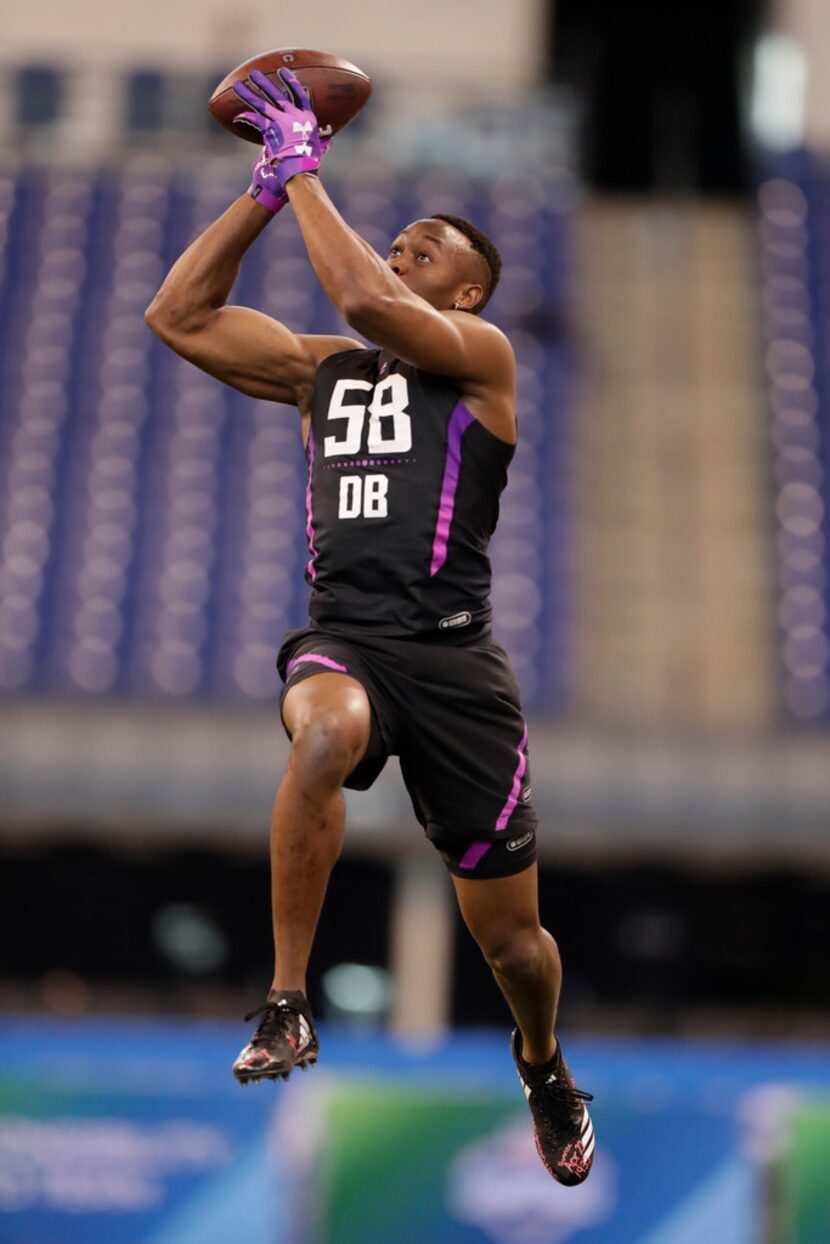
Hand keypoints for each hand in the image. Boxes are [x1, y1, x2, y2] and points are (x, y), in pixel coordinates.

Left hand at [233, 68, 330, 214]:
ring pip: (262, 104)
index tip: (283, 72)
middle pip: (278, 96)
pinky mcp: (270, 130)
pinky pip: (255, 121)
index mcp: (308, 119)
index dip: (291, 82)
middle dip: (264, 84)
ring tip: (238, 85)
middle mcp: (295, 117)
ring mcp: (281, 122)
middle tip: (254, 73)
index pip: (300, 95)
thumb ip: (321, 142)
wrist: (300, 171)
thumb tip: (329, 139)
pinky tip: (237, 115)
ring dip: (249, 93)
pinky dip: (246, 118)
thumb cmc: (309, 165)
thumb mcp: (318, 149)